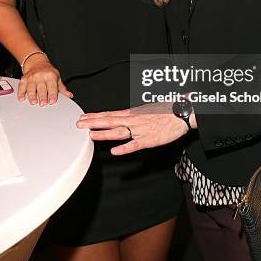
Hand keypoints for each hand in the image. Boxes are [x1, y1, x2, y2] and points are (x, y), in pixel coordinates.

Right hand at [17, 54, 72, 105]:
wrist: (37, 63)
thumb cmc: (48, 72)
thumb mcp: (57, 78)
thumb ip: (62, 88)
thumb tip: (69, 95)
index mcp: (50, 76)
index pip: (52, 86)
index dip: (53, 94)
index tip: (52, 101)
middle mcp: (40, 76)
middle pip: (41, 88)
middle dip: (42, 96)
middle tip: (43, 104)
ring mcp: (31, 78)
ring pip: (31, 87)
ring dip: (32, 95)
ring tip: (33, 102)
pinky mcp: (24, 79)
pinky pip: (21, 86)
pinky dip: (21, 92)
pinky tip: (21, 98)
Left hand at [77, 103, 191, 154]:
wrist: (181, 113)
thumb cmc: (165, 111)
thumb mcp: (145, 109)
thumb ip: (132, 115)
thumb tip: (121, 116)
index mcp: (133, 113)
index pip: (110, 114)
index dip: (96, 116)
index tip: (83, 117)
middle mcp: (134, 120)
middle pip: (110, 121)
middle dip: (94, 123)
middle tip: (79, 124)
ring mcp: (141, 130)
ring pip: (119, 132)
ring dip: (105, 133)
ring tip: (91, 135)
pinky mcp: (149, 139)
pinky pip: (135, 144)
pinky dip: (125, 148)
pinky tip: (115, 151)